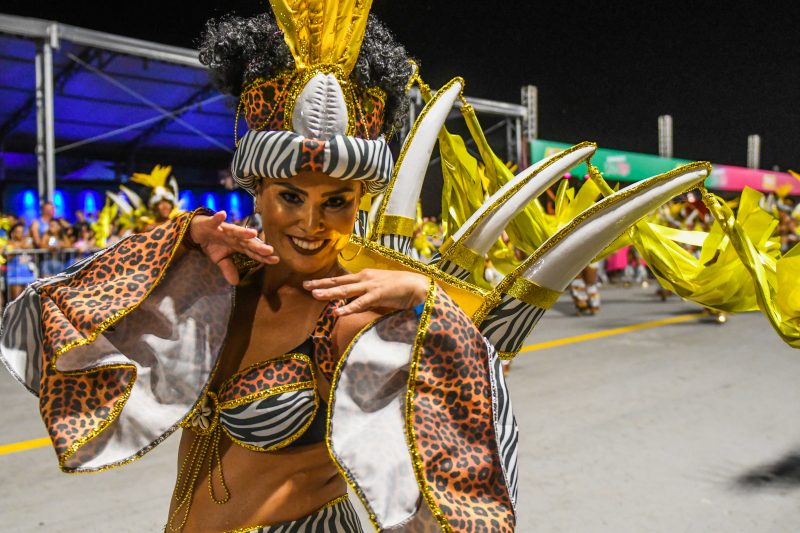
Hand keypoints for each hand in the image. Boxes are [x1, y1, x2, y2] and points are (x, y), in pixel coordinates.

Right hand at [189, 211, 277, 284]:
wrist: (198, 230)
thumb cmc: (213, 243)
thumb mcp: (220, 260)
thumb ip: (228, 269)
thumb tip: (235, 283)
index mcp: (238, 245)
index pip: (253, 252)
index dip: (263, 256)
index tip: (275, 260)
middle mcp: (235, 236)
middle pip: (248, 242)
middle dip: (258, 246)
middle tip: (269, 250)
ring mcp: (224, 229)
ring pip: (235, 230)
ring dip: (243, 231)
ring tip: (253, 233)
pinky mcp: (212, 223)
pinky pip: (215, 221)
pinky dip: (218, 218)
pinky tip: (222, 214)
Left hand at [304, 269, 428, 315]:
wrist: (417, 286)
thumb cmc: (400, 288)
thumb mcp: (378, 289)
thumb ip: (365, 295)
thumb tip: (354, 302)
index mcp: (364, 276)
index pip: (341, 278)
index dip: (325, 281)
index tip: (311, 283)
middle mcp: (364, 278)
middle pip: (339, 281)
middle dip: (321, 284)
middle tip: (304, 286)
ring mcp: (370, 286)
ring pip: (345, 290)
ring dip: (329, 293)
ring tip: (315, 295)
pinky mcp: (378, 295)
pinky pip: (360, 303)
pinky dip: (348, 307)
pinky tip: (338, 312)